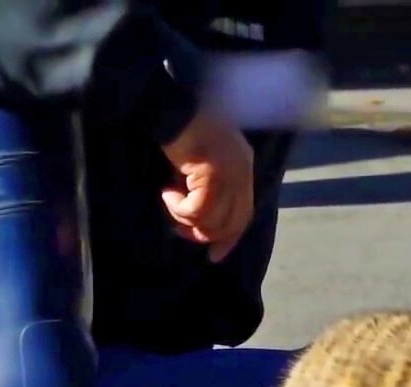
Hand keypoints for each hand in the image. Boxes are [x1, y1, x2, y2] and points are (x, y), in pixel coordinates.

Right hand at [159, 108, 253, 262]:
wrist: (168, 106)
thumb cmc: (179, 132)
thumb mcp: (200, 165)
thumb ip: (207, 188)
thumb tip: (198, 221)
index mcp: (244, 168)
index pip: (244, 214)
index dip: (230, 238)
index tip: (215, 255)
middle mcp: (242, 172)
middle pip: (233, 222)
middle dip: (206, 235)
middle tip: (180, 231)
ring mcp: (230, 173)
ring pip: (212, 220)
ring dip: (185, 219)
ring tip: (169, 201)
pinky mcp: (212, 174)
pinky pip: (197, 210)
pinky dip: (178, 208)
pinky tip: (166, 192)